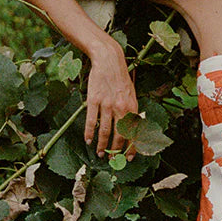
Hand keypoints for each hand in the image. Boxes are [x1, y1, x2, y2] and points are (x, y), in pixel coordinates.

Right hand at [84, 40, 138, 157]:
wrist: (109, 60)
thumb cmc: (120, 78)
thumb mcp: (131, 95)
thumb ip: (131, 111)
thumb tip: (132, 129)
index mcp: (132, 107)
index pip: (134, 133)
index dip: (132, 148)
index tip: (129, 158)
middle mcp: (121, 108)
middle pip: (119, 135)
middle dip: (116, 151)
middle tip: (112, 159)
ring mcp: (106, 104)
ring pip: (105, 131)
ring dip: (102, 145)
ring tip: (100, 153)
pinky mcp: (94, 100)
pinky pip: (91, 121)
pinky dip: (89, 132)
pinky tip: (88, 140)